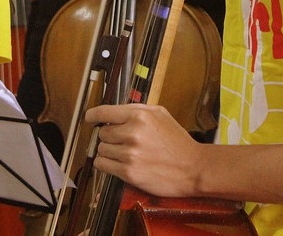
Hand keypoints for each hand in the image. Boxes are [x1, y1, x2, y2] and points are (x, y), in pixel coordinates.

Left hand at [85, 103, 202, 197]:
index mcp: (138, 115)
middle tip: (121, 140)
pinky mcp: (129, 173)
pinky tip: (117, 163)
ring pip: (101, 149)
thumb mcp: (159, 113)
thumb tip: (115, 111)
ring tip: (123, 153)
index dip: (93, 115)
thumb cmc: (177, 141)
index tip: (89, 118)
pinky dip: (106, 164)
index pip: (103, 112)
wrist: (193, 168)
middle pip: (102, 133)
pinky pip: (102, 165)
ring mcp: (129, 154)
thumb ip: (136, 109)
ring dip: (108, 151)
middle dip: (109, 136)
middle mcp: (132, 133)